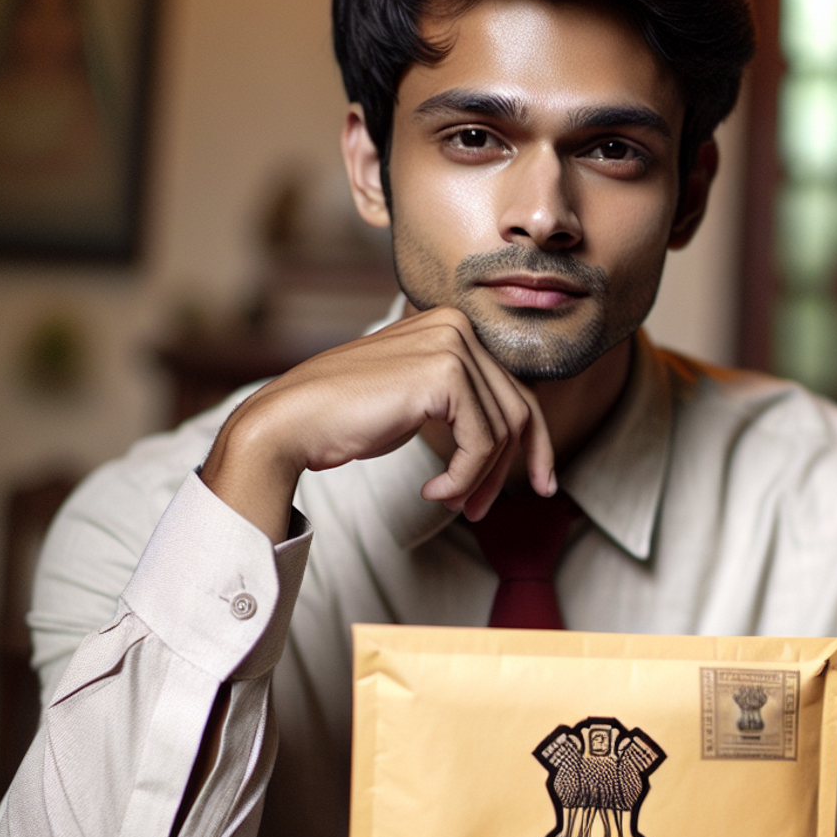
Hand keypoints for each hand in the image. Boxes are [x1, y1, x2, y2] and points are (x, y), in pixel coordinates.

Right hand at [200, 307, 554, 542]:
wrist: (292, 420)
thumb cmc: (347, 417)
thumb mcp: (416, 401)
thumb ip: (462, 403)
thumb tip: (516, 438)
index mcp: (453, 326)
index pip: (515, 390)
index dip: (535, 443)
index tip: (544, 484)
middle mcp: (458, 325)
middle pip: (518, 409)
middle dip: (510, 468)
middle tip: (482, 511)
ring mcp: (452, 344)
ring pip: (502, 430)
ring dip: (480, 479)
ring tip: (451, 502)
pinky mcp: (444, 372)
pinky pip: (482, 441)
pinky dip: (465, 477)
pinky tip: (435, 491)